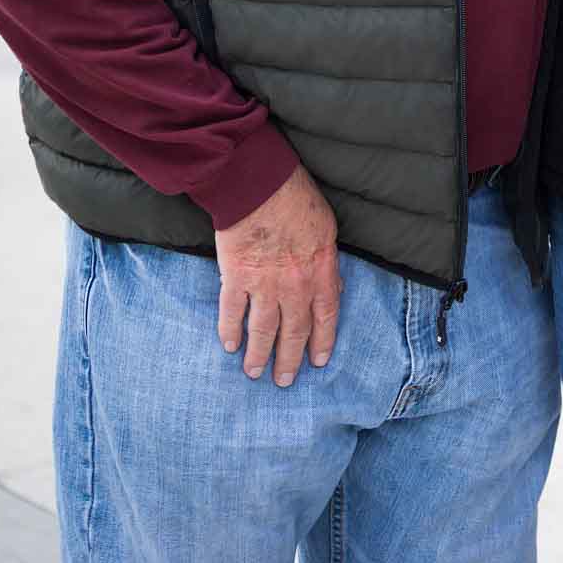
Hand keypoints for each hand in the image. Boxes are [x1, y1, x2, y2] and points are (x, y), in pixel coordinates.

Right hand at [215, 165, 341, 385]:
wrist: (258, 182)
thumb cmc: (295, 196)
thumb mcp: (327, 228)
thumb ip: (328, 263)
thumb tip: (333, 289)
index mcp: (320, 271)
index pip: (325, 317)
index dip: (322, 342)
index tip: (317, 361)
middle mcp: (294, 285)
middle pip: (293, 332)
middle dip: (288, 360)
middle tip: (284, 380)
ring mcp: (263, 284)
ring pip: (262, 330)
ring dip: (258, 355)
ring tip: (253, 372)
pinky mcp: (235, 277)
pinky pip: (232, 313)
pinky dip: (230, 331)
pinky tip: (229, 345)